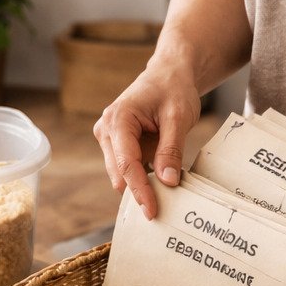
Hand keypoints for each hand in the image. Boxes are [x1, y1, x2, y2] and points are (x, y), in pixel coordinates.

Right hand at [93, 59, 200, 218]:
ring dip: (141, 186)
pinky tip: (159, 183)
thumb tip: (167, 183)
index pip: (127, 164)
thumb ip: (171, 149)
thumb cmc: (173, 88)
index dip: (140, 191)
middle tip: (162, 211)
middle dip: (139, 192)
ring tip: (164, 195)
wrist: (169, 74)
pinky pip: (127, 170)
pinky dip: (143, 178)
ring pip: (122, 175)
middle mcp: (106, 130)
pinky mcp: (116, 146)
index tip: (152, 211)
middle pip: (120, 174)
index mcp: (118, 119)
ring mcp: (109, 139)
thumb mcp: (179, 117)